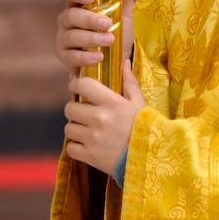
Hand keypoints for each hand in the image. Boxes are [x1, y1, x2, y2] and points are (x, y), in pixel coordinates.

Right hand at [55, 0, 136, 73]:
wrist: (118, 60)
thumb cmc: (116, 31)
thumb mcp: (124, 12)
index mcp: (79, 4)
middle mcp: (67, 20)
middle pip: (70, 16)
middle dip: (88, 19)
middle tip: (107, 23)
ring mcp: (64, 39)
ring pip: (70, 36)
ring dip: (90, 38)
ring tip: (109, 40)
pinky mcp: (66, 58)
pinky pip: (70, 57)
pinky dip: (84, 58)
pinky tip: (98, 57)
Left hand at [63, 59, 143, 174]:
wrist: (150, 158)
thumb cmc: (145, 127)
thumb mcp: (139, 102)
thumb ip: (129, 82)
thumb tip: (123, 61)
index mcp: (111, 102)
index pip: (82, 85)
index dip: (76, 85)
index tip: (77, 88)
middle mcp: (99, 118)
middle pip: (69, 108)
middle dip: (75, 109)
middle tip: (84, 113)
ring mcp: (92, 138)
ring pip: (68, 129)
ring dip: (75, 129)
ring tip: (86, 130)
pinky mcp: (89, 156)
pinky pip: (70, 148)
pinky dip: (76, 147)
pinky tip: (86, 145)